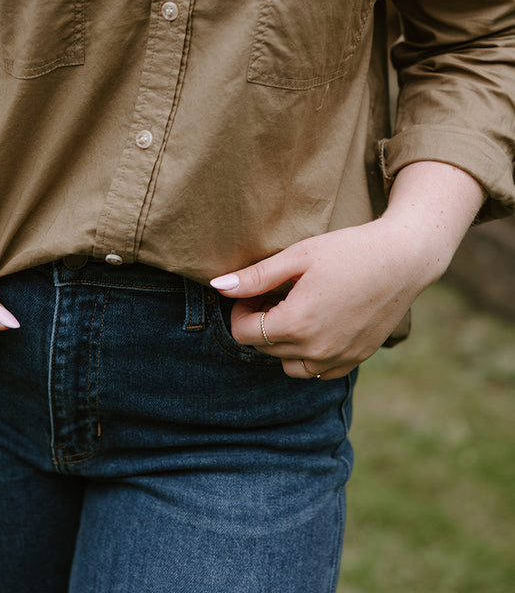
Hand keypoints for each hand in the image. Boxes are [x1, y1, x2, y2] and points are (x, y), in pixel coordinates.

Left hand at [210, 215, 450, 379]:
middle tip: (275, 292)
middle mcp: (316, 350)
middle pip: (265, 348)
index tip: (254, 289)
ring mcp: (338, 359)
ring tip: (295, 308)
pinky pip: (318, 371)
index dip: (240, 310)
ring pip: (290, 366)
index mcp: (297, 324)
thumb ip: (256, 277)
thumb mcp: (298, 256)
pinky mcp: (356, 359)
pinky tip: (318, 322)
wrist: (403, 259)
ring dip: (283, 343)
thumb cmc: (349, 251)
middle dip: (261, 322)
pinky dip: (309, 354)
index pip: (245, 333)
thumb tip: (218, 287)